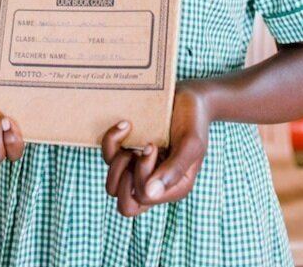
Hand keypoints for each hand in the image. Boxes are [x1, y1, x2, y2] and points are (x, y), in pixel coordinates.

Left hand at [102, 82, 210, 215]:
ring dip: (117, 161)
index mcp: (172, 187)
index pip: (145, 198)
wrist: (189, 96)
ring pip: (112, 186)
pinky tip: (125, 124)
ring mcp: (138, 167)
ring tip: (132, 141)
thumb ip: (174, 170)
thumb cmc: (194, 120)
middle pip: (125, 204)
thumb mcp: (191, 144)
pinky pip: (108, 156)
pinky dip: (111, 139)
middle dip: (123, 179)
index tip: (152, 146)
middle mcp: (154, 182)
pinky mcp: (128, 150)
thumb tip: (150, 193)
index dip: (142, 174)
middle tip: (136, 153)